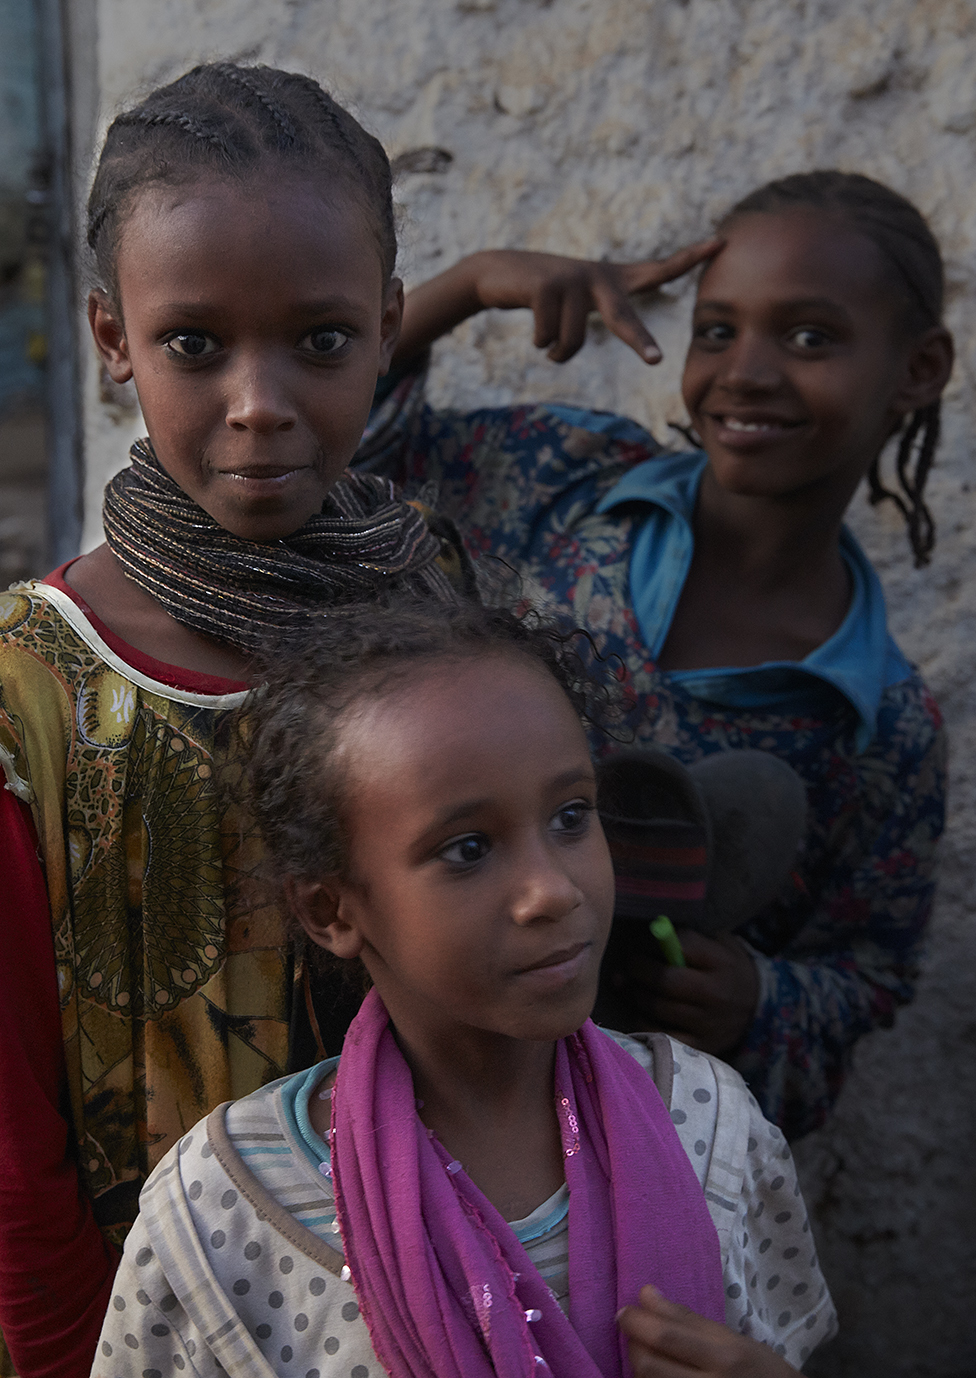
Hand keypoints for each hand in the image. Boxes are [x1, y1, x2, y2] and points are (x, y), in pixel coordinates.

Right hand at [469, 242, 722, 362]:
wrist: (497, 273)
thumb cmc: (547, 296)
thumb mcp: (581, 303)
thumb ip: (610, 312)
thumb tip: (631, 335)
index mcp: (613, 279)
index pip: (659, 269)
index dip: (689, 259)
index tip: (720, 243)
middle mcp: (598, 275)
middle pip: (623, 321)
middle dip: (639, 342)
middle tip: (656, 362)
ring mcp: (572, 279)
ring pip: (573, 343)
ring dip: (557, 352)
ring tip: (548, 336)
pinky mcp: (546, 287)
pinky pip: (549, 340)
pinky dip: (541, 344)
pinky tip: (534, 327)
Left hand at [612, 929, 758, 1055]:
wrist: (758, 1008)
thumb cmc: (727, 969)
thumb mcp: (719, 944)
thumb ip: (687, 938)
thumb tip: (645, 936)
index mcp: (721, 961)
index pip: (680, 945)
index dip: (652, 941)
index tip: (640, 943)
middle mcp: (716, 993)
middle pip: (665, 980)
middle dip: (638, 969)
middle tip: (630, 965)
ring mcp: (708, 1023)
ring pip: (657, 1007)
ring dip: (635, 993)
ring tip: (629, 985)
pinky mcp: (701, 1046)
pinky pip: (659, 1033)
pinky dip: (642, 1021)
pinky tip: (641, 1010)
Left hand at [618, 1286, 799, 1376]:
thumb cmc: (762, 1372)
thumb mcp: (734, 1341)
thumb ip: (689, 1320)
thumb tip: (647, 1294)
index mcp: (725, 1356)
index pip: (668, 1336)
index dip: (637, 1321)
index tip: (625, 1310)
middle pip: (650, 1365)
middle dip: (633, 1344)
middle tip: (630, 1329)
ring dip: (638, 1365)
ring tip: (643, 1351)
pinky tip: (657, 1371)